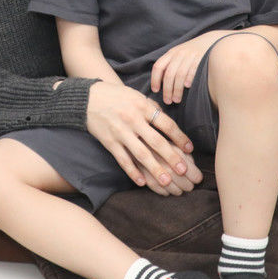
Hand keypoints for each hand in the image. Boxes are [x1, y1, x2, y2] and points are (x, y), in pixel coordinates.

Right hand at [85, 81, 201, 194]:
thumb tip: (169, 123)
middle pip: (156, 141)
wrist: (87, 98)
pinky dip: (132, 172)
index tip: (190, 149)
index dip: (179, 137)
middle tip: (184, 170)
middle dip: (172, 157)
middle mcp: (133, 120)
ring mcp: (120, 132)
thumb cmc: (116, 96)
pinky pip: (123, 160)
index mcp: (143, 106)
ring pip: (141, 154)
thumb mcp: (136, 96)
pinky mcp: (109, 142)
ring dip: (155, 169)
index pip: (166, 124)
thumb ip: (152, 109)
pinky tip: (142, 182)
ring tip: (166, 182)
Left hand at [150, 31, 228, 104]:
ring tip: (176, 100)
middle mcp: (179, 53)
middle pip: (169, 74)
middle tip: (167, 101)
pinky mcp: (201, 58)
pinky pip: (193, 70)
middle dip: (167, 90)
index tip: (155, 90)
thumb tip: (160, 83)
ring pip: (180, 75)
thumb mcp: (177, 54)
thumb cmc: (191, 52)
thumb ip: (169, 65)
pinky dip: (189, 79)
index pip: (158, 66)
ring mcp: (190, 55)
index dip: (155, 79)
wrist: (210, 41)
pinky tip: (188, 87)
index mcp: (171, 53)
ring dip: (177, 89)